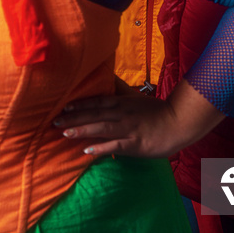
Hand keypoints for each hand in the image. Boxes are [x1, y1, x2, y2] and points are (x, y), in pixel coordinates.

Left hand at [53, 79, 224, 157]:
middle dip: (74, 118)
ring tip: (65, 134)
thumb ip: (122, 90)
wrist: (179, 122)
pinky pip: (115, 146)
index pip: (97, 102)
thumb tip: (108, 80)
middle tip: (54, 123)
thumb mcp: (138, 97)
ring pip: (101, 128)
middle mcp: (122, 114)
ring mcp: (128, 129)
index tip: (63, 107)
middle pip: (94, 114)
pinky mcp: (134, 144)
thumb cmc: (158, 111)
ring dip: (82, 130)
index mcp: (123, 103)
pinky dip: (100, 148)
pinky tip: (87, 151)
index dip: (80, 104)